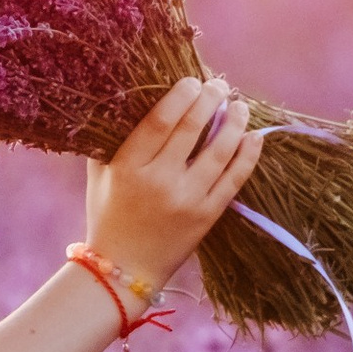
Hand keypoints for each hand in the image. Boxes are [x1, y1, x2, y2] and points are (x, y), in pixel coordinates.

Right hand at [82, 77, 265, 293]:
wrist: (123, 269)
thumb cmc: (107, 216)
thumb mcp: (98, 176)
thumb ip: (109, 142)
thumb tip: (126, 103)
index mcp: (128, 168)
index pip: (158, 122)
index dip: (179, 97)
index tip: (191, 81)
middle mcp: (159, 181)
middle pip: (191, 130)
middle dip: (210, 100)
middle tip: (220, 86)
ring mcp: (187, 199)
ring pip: (219, 151)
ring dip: (234, 123)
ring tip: (240, 107)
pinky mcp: (207, 215)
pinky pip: (234, 179)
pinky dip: (248, 155)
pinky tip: (254, 137)